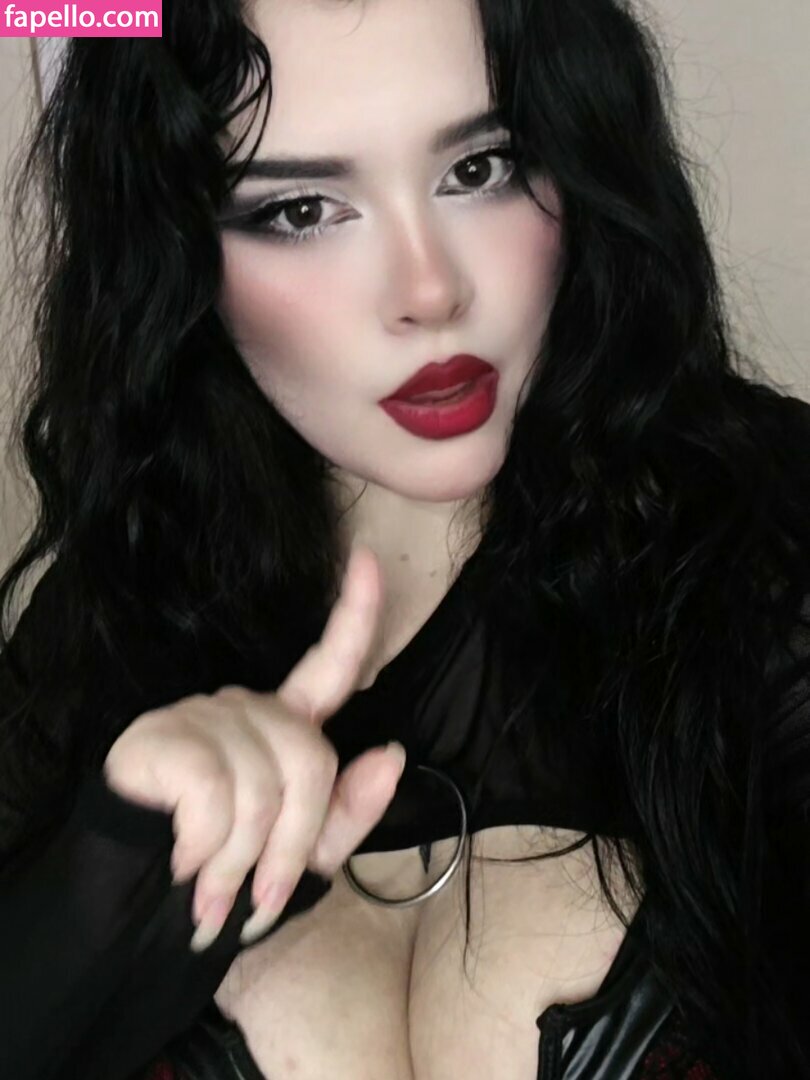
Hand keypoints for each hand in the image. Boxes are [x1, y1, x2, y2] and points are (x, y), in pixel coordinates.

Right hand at [102, 545, 405, 951]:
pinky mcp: (163, 737)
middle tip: (256, 898)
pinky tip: (184, 861)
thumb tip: (392, 754)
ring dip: (242, 861)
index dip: (355, 615)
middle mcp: (248, 708)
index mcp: (286, 728)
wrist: (135, 904)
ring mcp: (203, 715)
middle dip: (291, 844)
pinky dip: (208, 847)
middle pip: (311, 760)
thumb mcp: (301, 858)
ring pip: (264, 785)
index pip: (331, 665)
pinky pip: (216, 793)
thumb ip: (347, 812)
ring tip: (212, 891)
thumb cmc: (225, 875)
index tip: (367, 559)